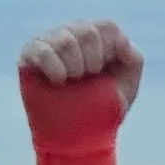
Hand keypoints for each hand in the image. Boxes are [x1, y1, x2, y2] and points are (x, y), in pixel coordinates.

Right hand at [19, 20, 143, 113]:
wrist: (80, 136)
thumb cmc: (104, 109)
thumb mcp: (127, 87)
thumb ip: (133, 60)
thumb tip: (122, 40)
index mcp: (96, 37)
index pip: (108, 27)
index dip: (111, 52)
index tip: (105, 73)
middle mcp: (72, 33)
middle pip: (87, 31)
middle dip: (94, 63)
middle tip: (87, 80)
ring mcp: (49, 40)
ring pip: (66, 40)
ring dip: (75, 68)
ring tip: (72, 82)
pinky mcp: (30, 53)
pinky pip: (43, 51)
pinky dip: (55, 69)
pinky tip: (58, 82)